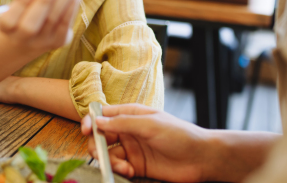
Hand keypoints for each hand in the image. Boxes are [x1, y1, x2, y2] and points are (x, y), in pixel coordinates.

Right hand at [0, 0, 81, 54]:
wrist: (30, 39)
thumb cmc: (24, 13)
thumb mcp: (19, 1)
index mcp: (7, 29)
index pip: (9, 20)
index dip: (21, 5)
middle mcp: (22, 39)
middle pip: (30, 26)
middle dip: (43, 3)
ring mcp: (41, 43)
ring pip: (52, 22)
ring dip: (64, 0)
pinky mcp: (58, 42)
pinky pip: (65, 25)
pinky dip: (72, 7)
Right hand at [81, 104, 214, 182]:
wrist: (201, 158)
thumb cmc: (179, 134)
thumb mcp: (150, 124)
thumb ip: (122, 123)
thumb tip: (97, 121)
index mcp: (131, 114)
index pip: (104, 114)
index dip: (91, 121)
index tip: (86, 130)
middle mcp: (129, 131)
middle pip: (102, 136)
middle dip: (97, 145)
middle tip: (100, 154)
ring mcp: (132, 149)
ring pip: (108, 153)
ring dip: (109, 161)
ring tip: (122, 167)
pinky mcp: (137, 166)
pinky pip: (119, 167)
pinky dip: (119, 170)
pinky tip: (128, 171)